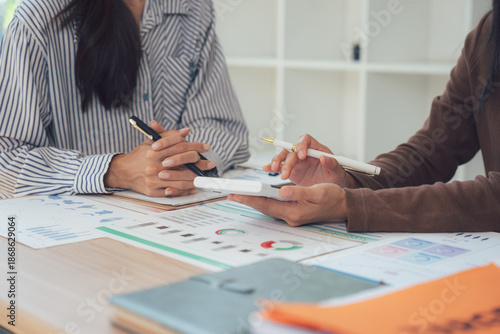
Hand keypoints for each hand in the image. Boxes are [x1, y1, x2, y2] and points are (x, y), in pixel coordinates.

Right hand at [104, 122, 214, 196]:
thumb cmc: (139, 155)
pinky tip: (192, 188)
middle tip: (210, 164)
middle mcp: (153, 165)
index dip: (195, 146)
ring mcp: (153, 180)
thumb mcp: (151, 141)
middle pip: (182, 164)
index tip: (206, 147)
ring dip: (194, 179)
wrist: (122, 171)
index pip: (179, 146)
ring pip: (180, 180)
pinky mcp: (152, 191)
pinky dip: (184, 191)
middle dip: (199, 164)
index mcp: (154, 151)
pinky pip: (172, 192)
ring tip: (203, 178)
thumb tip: (186, 131)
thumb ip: (168, 135)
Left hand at [228, 183, 347, 226]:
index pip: (267, 205)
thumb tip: (283, 191)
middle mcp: (290, 216)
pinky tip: (259, 195)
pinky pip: (274, 206)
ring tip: (241, 193)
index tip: (236, 194)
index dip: (250, 199)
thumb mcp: (318, 192)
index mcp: (294, 213)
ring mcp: (292, 215)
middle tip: (231, 194)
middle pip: (264, 207)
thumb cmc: (333, 198)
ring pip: (268, 207)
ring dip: (254, 200)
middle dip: (247, 200)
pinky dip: (264, 200)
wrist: (344, 206)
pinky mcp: (293, 212)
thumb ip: (299, 192)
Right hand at [264, 134, 351, 187]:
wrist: (333, 189)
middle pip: (291, 150)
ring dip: (278, 161)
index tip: (302, 156)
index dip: (301, 145)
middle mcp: (304, 153)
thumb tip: (324, 157)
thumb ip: (332, 164)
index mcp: (316, 149)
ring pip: (283, 156)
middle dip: (287, 159)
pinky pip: (279, 167)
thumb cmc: (336, 177)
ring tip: (274, 169)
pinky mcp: (290, 171)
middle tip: (287, 171)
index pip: (305, 140)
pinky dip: (271, 166)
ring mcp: (296, 162)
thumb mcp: (338, 172)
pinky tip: (267, 168)